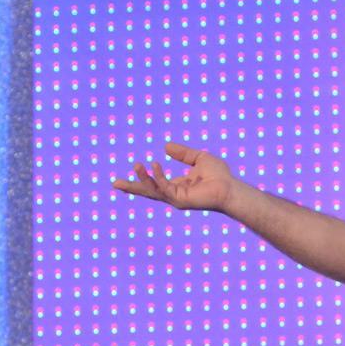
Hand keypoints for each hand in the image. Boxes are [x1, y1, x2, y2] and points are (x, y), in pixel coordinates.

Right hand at [113, 142, 237, 213]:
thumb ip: (183, 153)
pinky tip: (154, 164)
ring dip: (143, 178)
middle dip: (132, 188)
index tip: (120, 182)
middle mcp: (174, 193)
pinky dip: (157, 177)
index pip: (154, 184)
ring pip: (153, 190)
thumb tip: (166, 147)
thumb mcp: (198, 158)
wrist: (230, 187)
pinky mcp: (180, 199)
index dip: (139, 181)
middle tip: (115, 184)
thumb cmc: (219, 176)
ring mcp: (176, 198)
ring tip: (137, 164)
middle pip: (148, 192)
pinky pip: (164, 187)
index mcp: (177, 185)